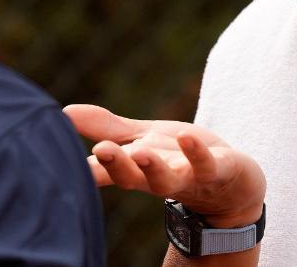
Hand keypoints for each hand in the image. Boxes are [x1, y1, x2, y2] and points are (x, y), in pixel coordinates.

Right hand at [63, 104, 265, 227]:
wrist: (233, 183)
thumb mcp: (142, 138)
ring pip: (166, 179)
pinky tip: (188, 137)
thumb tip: (63, 113)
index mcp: (136, 169)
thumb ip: (107, 129)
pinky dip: (197, 152)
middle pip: (132, 177)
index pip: (106, 170)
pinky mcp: (217, 169)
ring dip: (153, 168)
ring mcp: (187, 176)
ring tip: (141, 152)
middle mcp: (157, 177)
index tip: (67, 160)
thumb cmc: (180, 158)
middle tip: (100, 151)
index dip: (89, 166)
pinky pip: (206, 163)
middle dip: (116, 166)